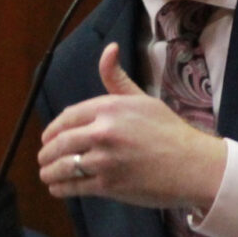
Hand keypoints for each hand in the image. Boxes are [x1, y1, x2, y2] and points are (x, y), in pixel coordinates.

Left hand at [39, 43, 226, 209]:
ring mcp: (105, 159)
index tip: (49, 138)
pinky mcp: (108, 184)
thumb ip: (118, 79)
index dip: (53, 130)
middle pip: (59, 142)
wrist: (192, 166)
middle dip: (46, 152)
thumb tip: (108, 49)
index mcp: (110, 107)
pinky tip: (59, 187)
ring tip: (48, 174)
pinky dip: (60, 188)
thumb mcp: (144, 100)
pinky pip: (72, 186)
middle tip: (44, 158)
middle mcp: (104, 131)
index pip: (67, 117)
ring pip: (62, 166)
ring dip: (49, 172)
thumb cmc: (170, 132)